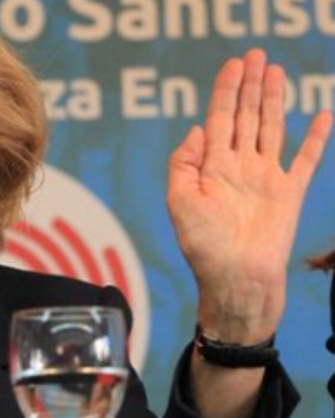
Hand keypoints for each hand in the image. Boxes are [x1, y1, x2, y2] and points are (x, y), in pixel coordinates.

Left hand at [167, 48, 331, 343]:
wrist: (236, 280)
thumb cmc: (203, 248)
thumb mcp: (179, 203)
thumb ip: (183, 165)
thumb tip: (195, 131)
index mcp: (212, 168)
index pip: (218, 119)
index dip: (225, 91)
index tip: (232, 65)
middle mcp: (239, 168)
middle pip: (245, 116)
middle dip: (249, 86)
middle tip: (255, 54)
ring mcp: (265, 179)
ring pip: (271, 129)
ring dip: (274, 100)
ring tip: (275, 71)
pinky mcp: (289, 194)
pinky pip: (306, 160)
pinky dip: (315, 139)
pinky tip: (320, 115)